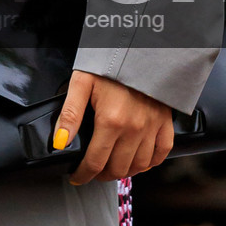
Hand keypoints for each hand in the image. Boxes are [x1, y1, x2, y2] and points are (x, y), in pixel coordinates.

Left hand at [53, 71, 173, 185]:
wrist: (142, 48)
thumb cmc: (111, 62)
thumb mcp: (82, 83)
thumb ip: (70, 114)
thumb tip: (60, 142)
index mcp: (111, 121)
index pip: (94, 162)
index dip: (83, 175)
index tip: (76, 177)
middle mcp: (134, 129)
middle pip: (117, 168)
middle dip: (101, 175)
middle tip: (93, 171)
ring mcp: (152, 127)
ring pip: (139, 165)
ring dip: (124, 171)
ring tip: (112, 166)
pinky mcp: (165, 122)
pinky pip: (161, 152)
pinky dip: (150, 162)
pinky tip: (138, 160)